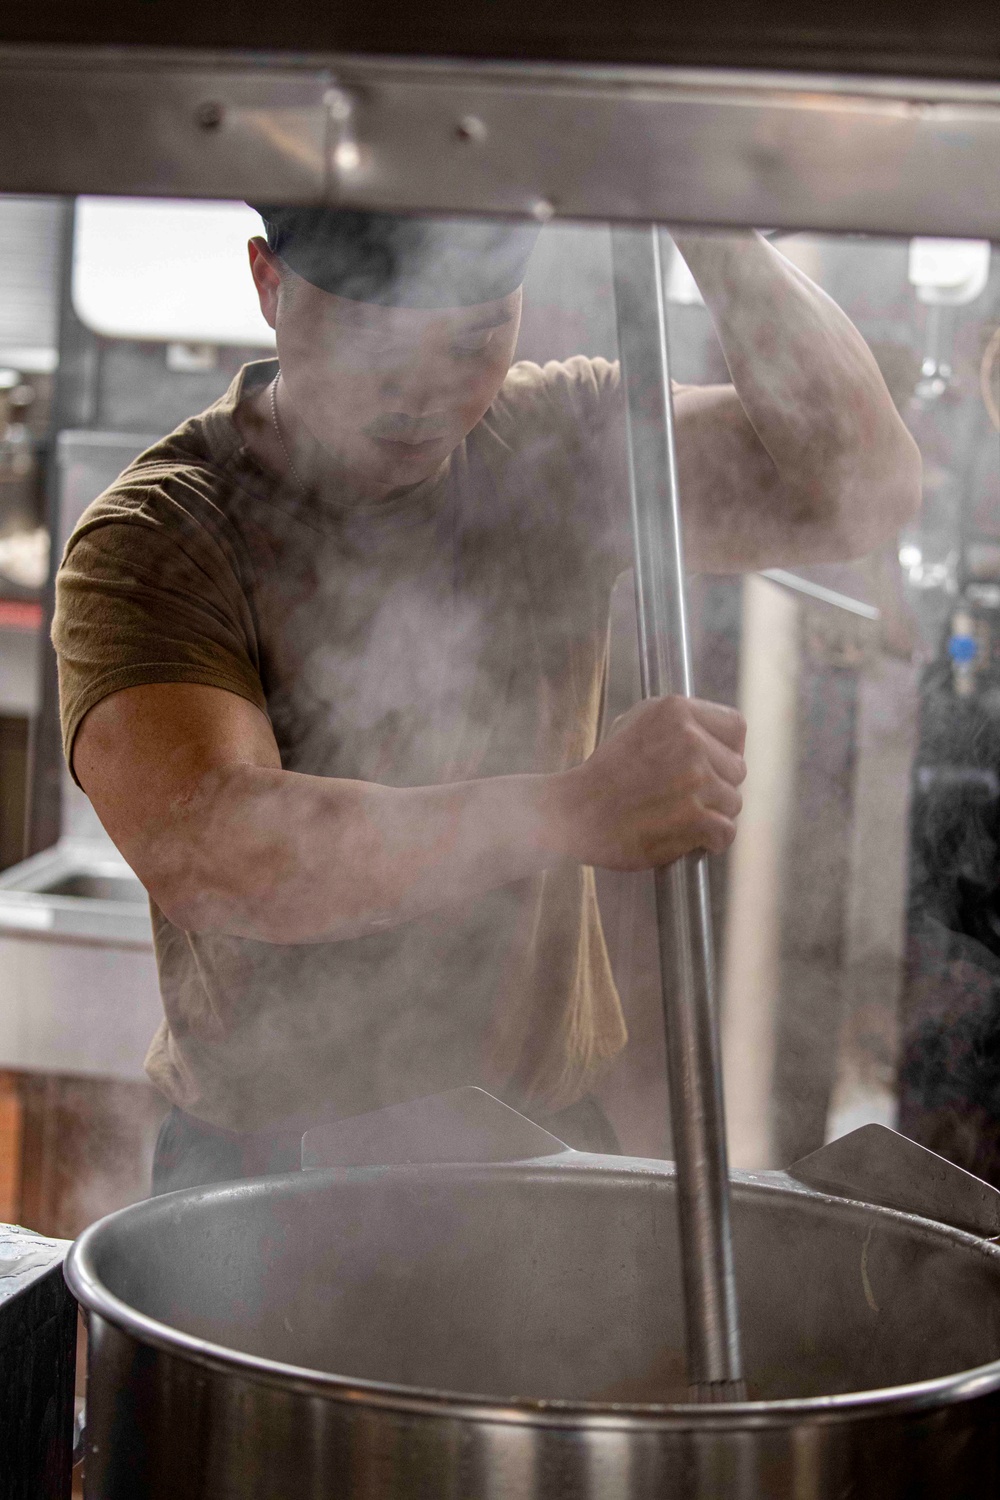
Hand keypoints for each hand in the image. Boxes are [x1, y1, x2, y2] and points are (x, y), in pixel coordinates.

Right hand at [555, 696, 746, 870]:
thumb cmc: (604, 774)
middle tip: (687, 798)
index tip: (715, 766)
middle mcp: (689, 740)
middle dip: (718, 787)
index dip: (728, 750)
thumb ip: (678, 724)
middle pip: (737, 769)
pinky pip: (726, 831)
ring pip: (733, 802)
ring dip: (713, 815)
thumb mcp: (634, 724)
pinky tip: (689, 838)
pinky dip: (711, 841)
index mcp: (676, 711)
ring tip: (680, 818)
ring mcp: (694, 779)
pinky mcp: (694, 816)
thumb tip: (714, 736)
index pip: (735, 727)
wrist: (575, 813)